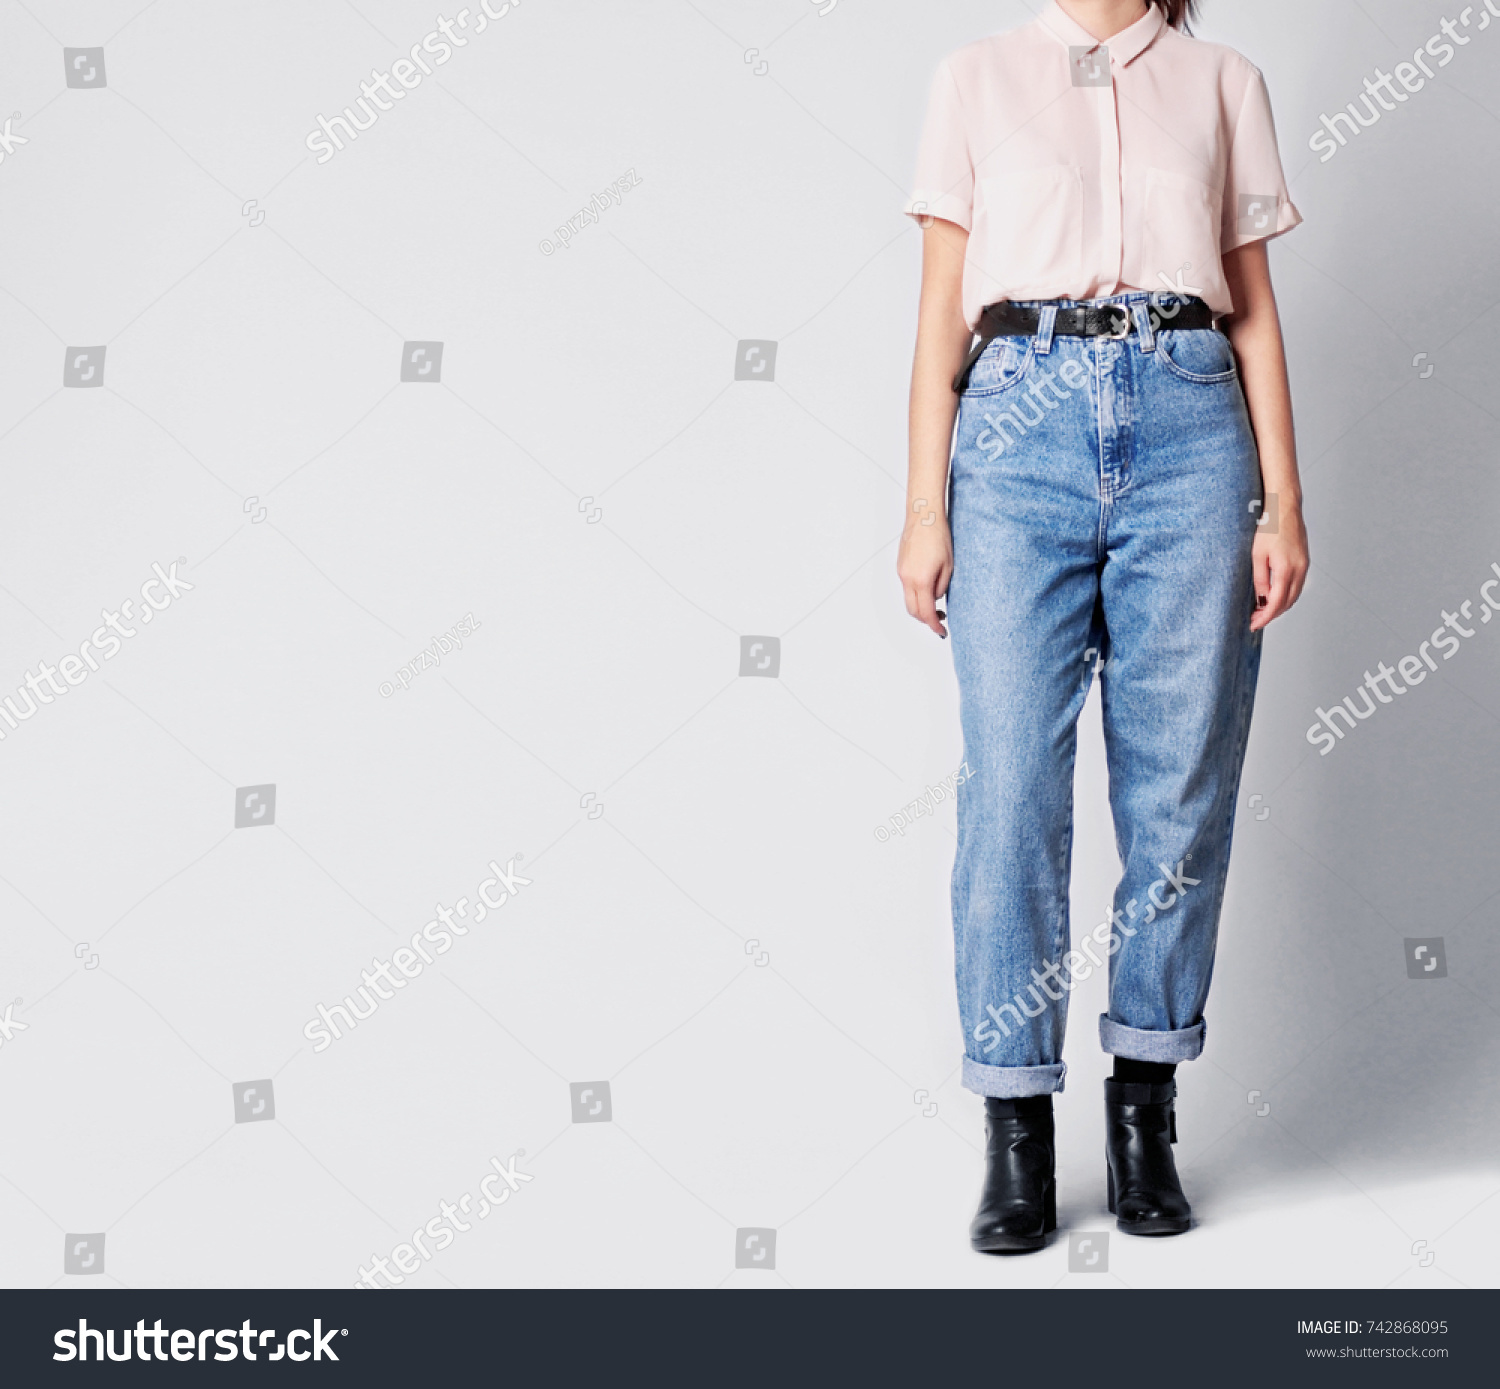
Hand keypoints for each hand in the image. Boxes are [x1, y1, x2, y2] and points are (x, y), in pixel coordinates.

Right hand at [898, 498, 952, 637]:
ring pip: (908, 599)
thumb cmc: (938, 536)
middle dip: (926, 620)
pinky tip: (928, 589)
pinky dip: (916, 595)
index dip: (934, 625)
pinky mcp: (900, 566)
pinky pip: (906, 587)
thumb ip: (942, 586)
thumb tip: (936, 598)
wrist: (923, 517)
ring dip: (920, 607)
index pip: (926, 612)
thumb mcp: (949, 566)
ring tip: (936, 605)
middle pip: (913, 611)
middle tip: (940, 620)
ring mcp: (902, 572)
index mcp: (921, 580)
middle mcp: (907, 579)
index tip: (942, 631)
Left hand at [1250, 501, 1307, 631]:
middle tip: (1254, 619)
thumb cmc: (1269, 527)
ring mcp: (1304, 566)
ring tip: (1261, 610)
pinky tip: (1273, 596)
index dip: (1265, 617)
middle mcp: (1299, 570)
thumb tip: (1260, 600)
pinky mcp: (1304, 561)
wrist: (1285, 509)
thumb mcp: (1257, 555)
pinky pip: (1296, 586)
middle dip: (1271, 614)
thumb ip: (1260, 579)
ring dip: (1279, 606)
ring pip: (1294, 595)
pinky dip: (1285, 595)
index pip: (1276, 603)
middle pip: (1287, 603)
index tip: (1253, 624)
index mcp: (1286, 569)